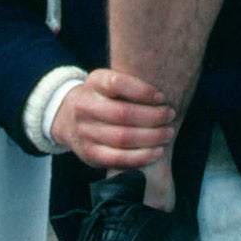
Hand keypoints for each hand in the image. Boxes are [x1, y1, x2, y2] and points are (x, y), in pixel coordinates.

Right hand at [50, 68, 175, 170]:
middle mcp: (85, 106)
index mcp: (94, 83)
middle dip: (153, 116)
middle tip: (170, 115)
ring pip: (122, 138)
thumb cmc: (105, 97)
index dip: (143, 91)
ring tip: (168, 133)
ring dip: (151, 137)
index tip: (162, 96)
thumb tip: (167, 92)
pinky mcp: (89, 154)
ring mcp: (85, 132)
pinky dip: (141, 157)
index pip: (117, 84)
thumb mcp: (110, 81)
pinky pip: (117, 159)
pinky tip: (156, 152)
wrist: (69, 119)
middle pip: (123, 113)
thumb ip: (132, 84)